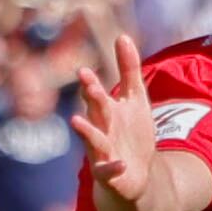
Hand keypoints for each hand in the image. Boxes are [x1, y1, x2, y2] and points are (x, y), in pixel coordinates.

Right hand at [69, 33, 161, 206]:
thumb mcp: (135, 98)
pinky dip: (113, 168)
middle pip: (94, 112)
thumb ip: (128, 69)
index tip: (84, 71)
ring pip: (93, 140)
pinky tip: (122, 164)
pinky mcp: (108, 174)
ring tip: (76, 121)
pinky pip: (108, 172)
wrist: (136, 174)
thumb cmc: (131, 132)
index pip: (95, 94)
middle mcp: (100, 129)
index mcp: (105, 111)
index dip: (90, 84)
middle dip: (91, 99)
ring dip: (86, 131)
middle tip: (87, 84)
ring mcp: (102, 152)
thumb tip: (122, 36)